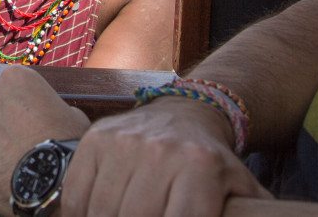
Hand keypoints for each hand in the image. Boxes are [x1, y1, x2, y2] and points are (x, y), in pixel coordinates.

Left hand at [0, 66, 90, 214]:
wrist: (55, 181)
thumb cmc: (69, 147)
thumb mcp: (71, 114)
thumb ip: (48, 106)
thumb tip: (43, 115)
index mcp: (15, 77)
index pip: (11, 90)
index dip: (21, 111)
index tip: (30, 127)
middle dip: (2, 126)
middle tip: (19, 147)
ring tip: (11, 166)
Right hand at [61, 97, 270, 216]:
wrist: (184, 111)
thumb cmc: (212, 165)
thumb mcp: (241, 189)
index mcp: (200, 168)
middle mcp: (160, 151)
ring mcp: (122, 142)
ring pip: (102, 211)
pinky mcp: (95, 139)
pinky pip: (76, 194)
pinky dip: (79, 215)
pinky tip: (95, 216)